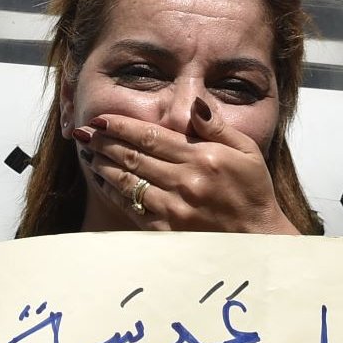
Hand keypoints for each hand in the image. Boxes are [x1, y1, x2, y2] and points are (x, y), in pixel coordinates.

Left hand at [75, 103, 297, 234]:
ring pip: (128, 181)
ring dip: (104, 165)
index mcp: (202, 158)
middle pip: (133, 157)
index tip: (100, 119)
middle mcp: (185, 182)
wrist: (258, 239)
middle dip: (104, 142)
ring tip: (89, 153)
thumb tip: (195, 103)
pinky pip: (132, 208)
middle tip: (84, 133)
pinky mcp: (167, 230)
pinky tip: (103, 181)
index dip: (120, 126)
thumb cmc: (252, 192)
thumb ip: (216, 126)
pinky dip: (114, 193)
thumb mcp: (246, 150)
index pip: (150, 137)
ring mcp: (174, 208)